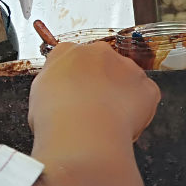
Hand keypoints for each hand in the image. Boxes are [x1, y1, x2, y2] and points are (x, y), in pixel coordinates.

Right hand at [29, 41, 160, 141]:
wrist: (82, 133)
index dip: (73, 79)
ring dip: (120, 94)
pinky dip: (140, 108)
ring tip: (108, 121)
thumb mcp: (38, 95)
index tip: (72, 94)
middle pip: (102, 64)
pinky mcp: (147, 87)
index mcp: (68, 52)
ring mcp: (126, 68)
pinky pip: (146, 95)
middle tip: (91, 109)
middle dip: (99, 83)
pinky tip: (125, 124)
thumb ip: (52, 84)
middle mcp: (99, 52)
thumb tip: (60, 90)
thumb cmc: (54, 118)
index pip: (71, 58)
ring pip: (126, 78)